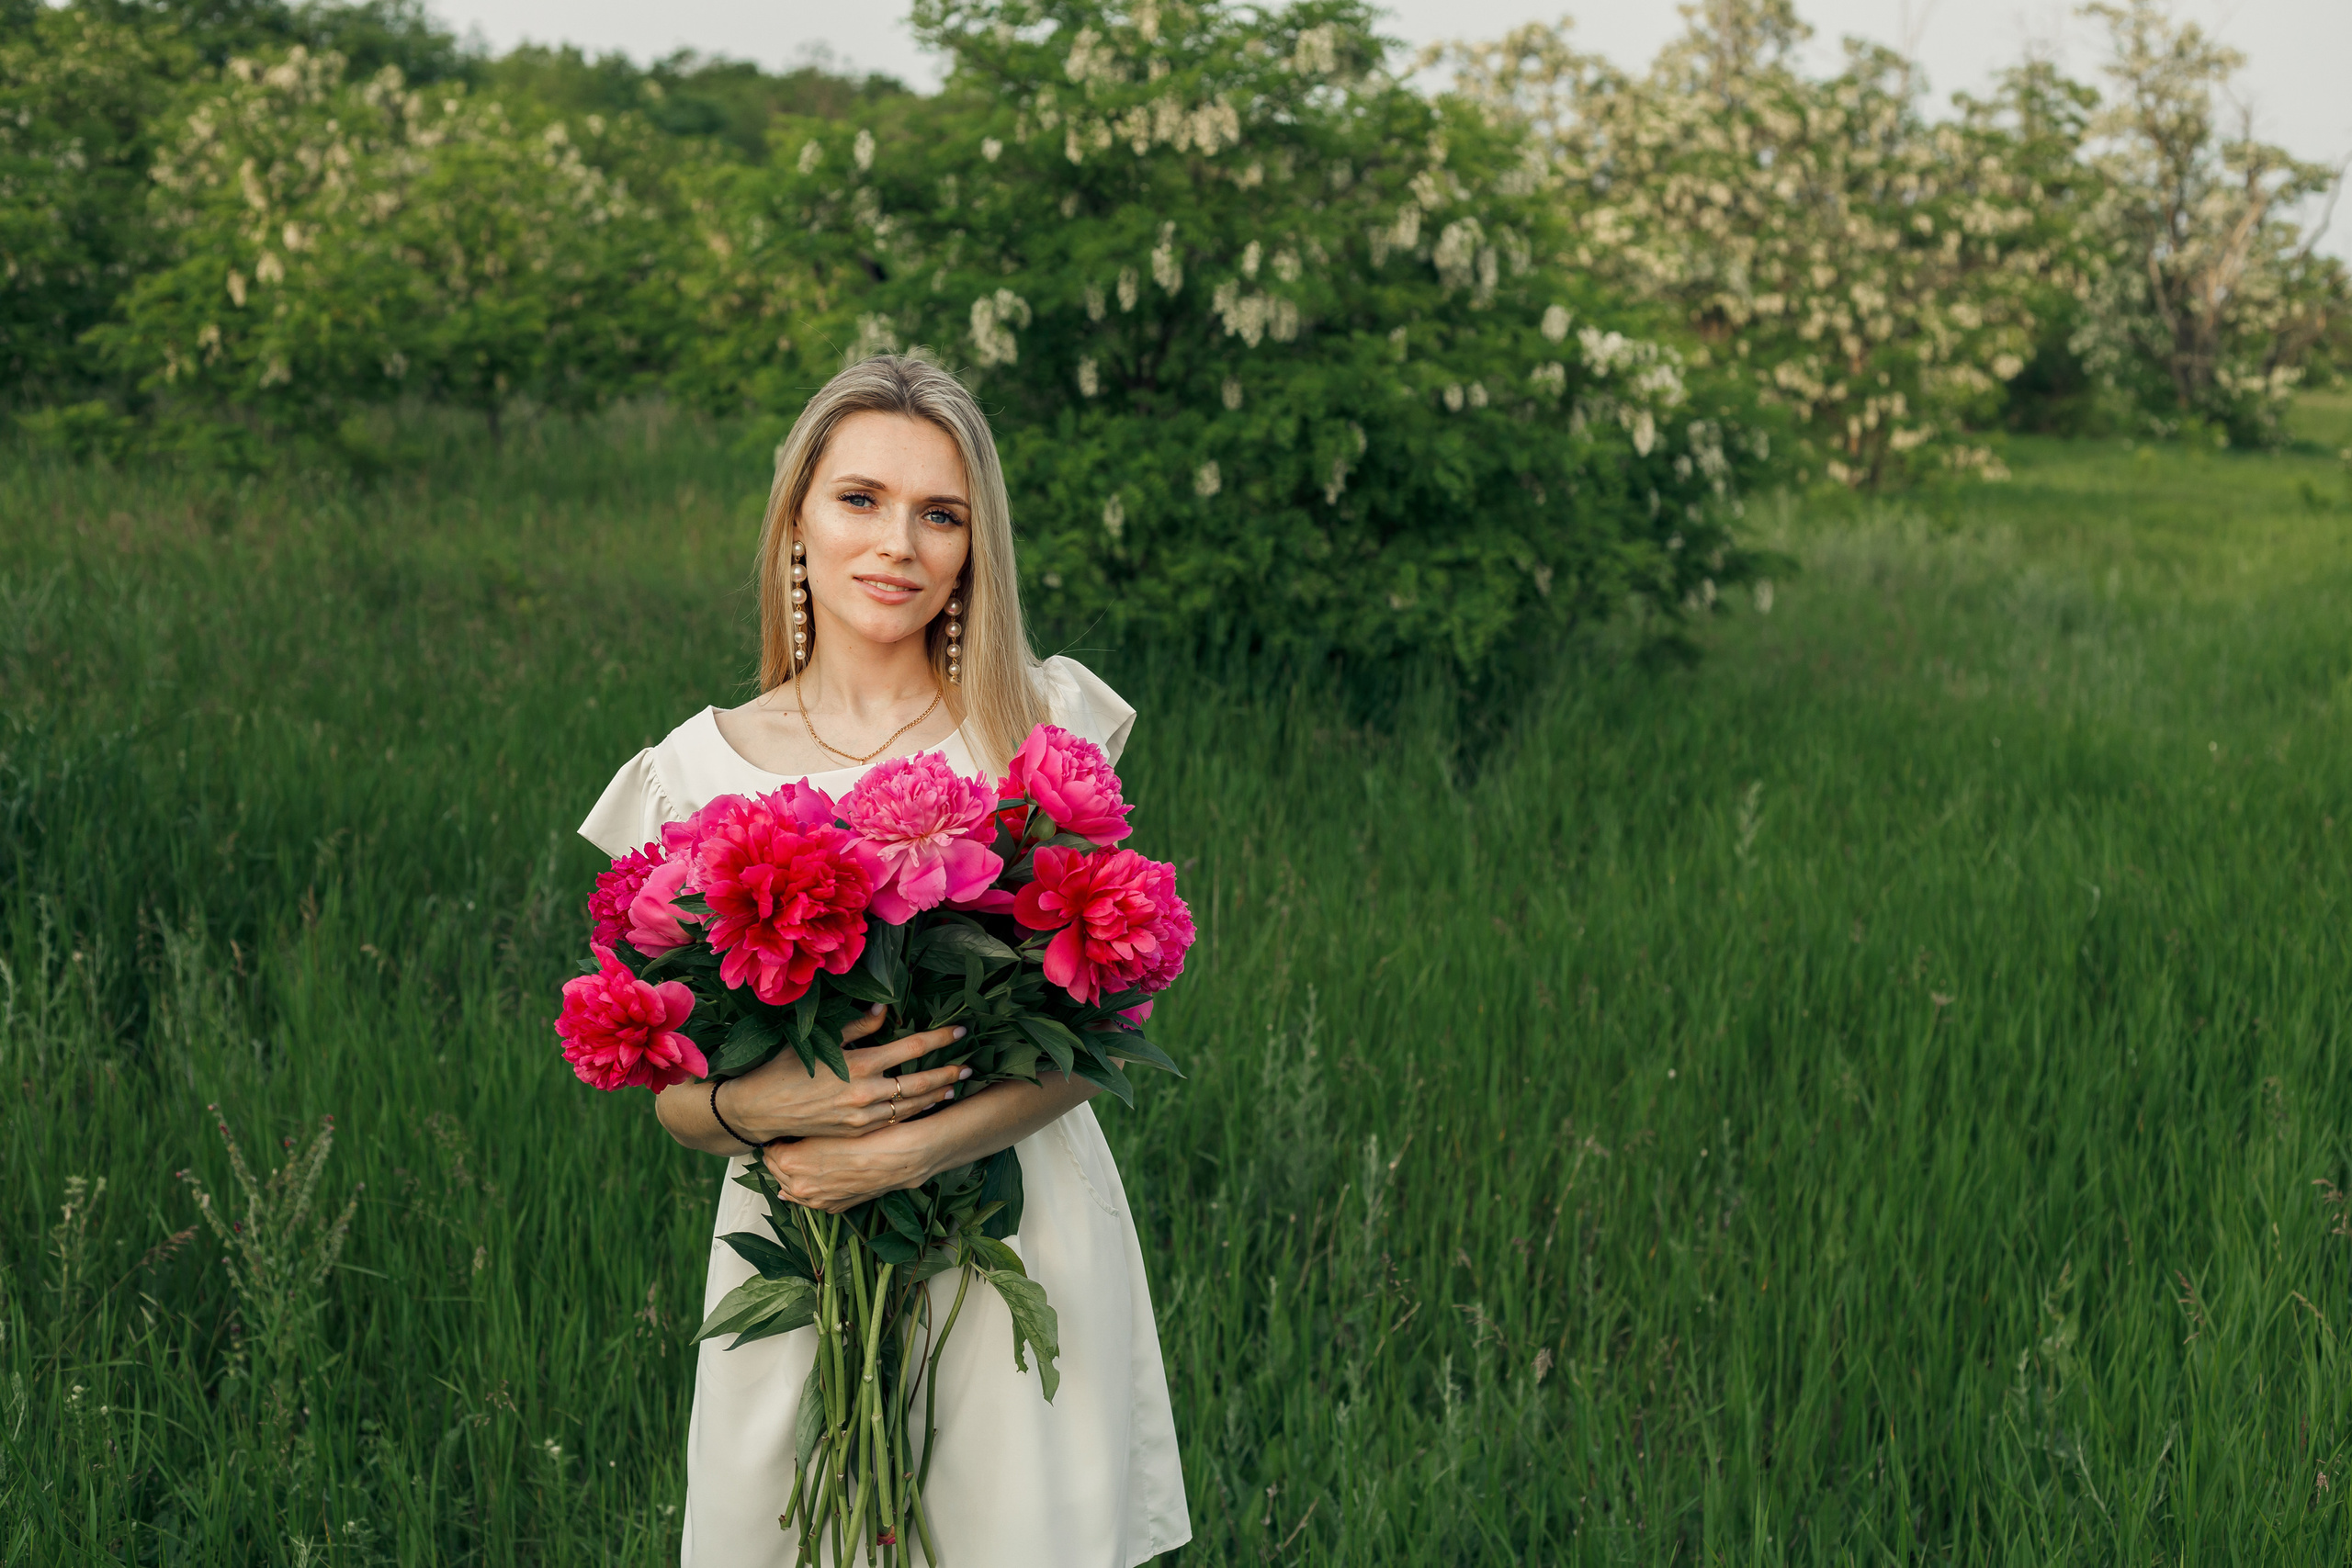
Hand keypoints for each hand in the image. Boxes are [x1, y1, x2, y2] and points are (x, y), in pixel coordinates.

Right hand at [718, 1005, 969, 1143]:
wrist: (761, 1108)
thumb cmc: (786, 1066)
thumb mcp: (822, 1038)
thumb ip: (858, 1025)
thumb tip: (885, 1008)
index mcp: (860, 1063)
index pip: (912, 1047)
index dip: (940, 1039)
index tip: (961, 1032)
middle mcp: (866, 1092)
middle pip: (920, 1081)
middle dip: (948, 1072)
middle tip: (970, 1065)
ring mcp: (863, 1116)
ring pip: (911, 1105)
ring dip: (936, 1095)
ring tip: (955, 1086)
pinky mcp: (856, 1132)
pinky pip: (894, 1122)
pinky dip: (914, 1113)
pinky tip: (925, 1106)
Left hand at [762, 1123, 937, 1213]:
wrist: (899, 1156)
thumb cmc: (866, 1133)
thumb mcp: (829, 1124)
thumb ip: (801, 1129)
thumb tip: (785, 1127)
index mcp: (791, 1162)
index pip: (769, 1149)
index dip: (776, 1137)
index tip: (780, 1128)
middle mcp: (798, 1186)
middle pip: (775, 1169)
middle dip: (778, 1155)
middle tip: (785, 1140)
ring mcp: (816, 1200)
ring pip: (789, 1187)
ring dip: (788, 1173)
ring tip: (794, 1157)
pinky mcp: (832, 1207)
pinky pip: (807, 1201)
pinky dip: (804, 1189)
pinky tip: (805, 1179)